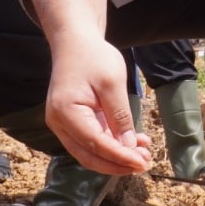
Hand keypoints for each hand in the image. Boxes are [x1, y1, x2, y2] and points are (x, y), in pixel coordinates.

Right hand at [43, 38, 152, 175]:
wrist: (75, 42)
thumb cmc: (93, 57)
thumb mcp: (112, 83)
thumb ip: (120, 116)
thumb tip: (129, 146)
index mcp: (66, 112)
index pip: (96, 144)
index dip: (120, 156)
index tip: (143, 163)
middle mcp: (59, 123)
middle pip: (89, 155)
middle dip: (118, 163)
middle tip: (145, 163)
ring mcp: (63, 124)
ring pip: (89, 152)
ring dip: (116, 157)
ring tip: (143, 154)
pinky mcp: (71, 122)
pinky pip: (90, 141)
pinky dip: (111, 145)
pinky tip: (133, 142)